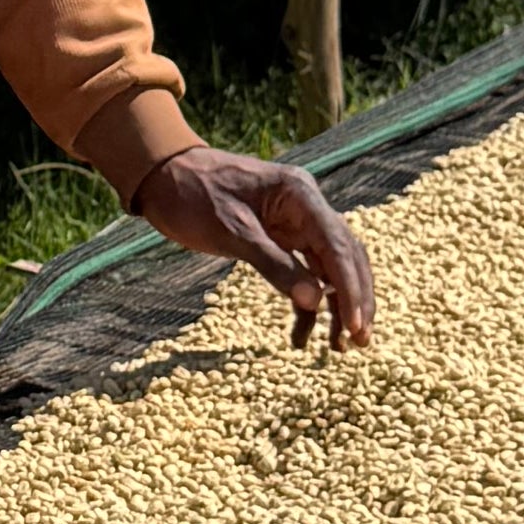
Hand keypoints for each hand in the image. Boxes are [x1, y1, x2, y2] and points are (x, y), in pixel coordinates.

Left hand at [132, 146, 374, 353]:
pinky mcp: (280, 238)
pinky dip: (307, 302)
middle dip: (354, 300)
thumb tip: (315, 302)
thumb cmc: (194, 194)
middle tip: (360, 341)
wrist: (163, 176)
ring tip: (339, 347)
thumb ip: (274, 265)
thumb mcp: (231, 231)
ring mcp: (295, 223)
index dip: (350, 288)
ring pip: (329, 268)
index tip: (356, 325)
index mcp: (300, 195)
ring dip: (336, 305)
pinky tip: (303, 334)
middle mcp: (306, 207)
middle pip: (345, 257)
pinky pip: (304, 272)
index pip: (338, 246)